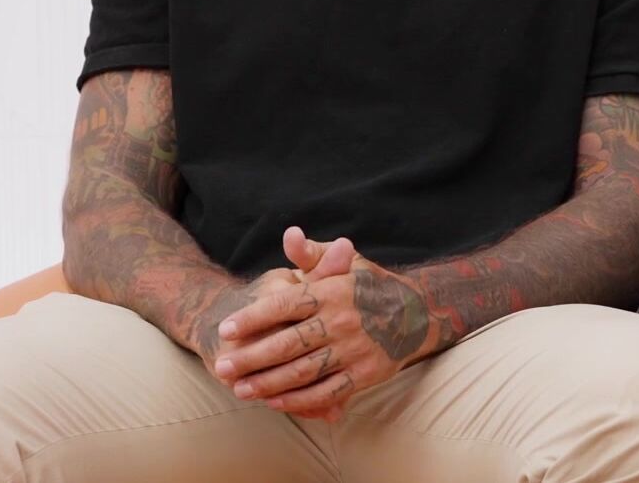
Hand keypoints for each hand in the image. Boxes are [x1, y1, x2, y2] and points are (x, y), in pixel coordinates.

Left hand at [213, 231, 434, 419]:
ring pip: (303, 372)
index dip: (253, 317)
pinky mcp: (364, 375)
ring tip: (240, 389)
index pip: (285, 305)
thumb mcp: (344, 263)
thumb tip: (289, 235)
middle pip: (288, 343)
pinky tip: (275, 402)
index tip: (226, 328)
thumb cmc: (368, 286)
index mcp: (331, 292)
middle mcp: (341, 321)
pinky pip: (327, 392)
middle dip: (252, 357)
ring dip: (268, 383)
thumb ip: (311, 254)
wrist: (415, 314)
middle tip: (223, 365)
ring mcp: (353, 351)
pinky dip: (299, 401)